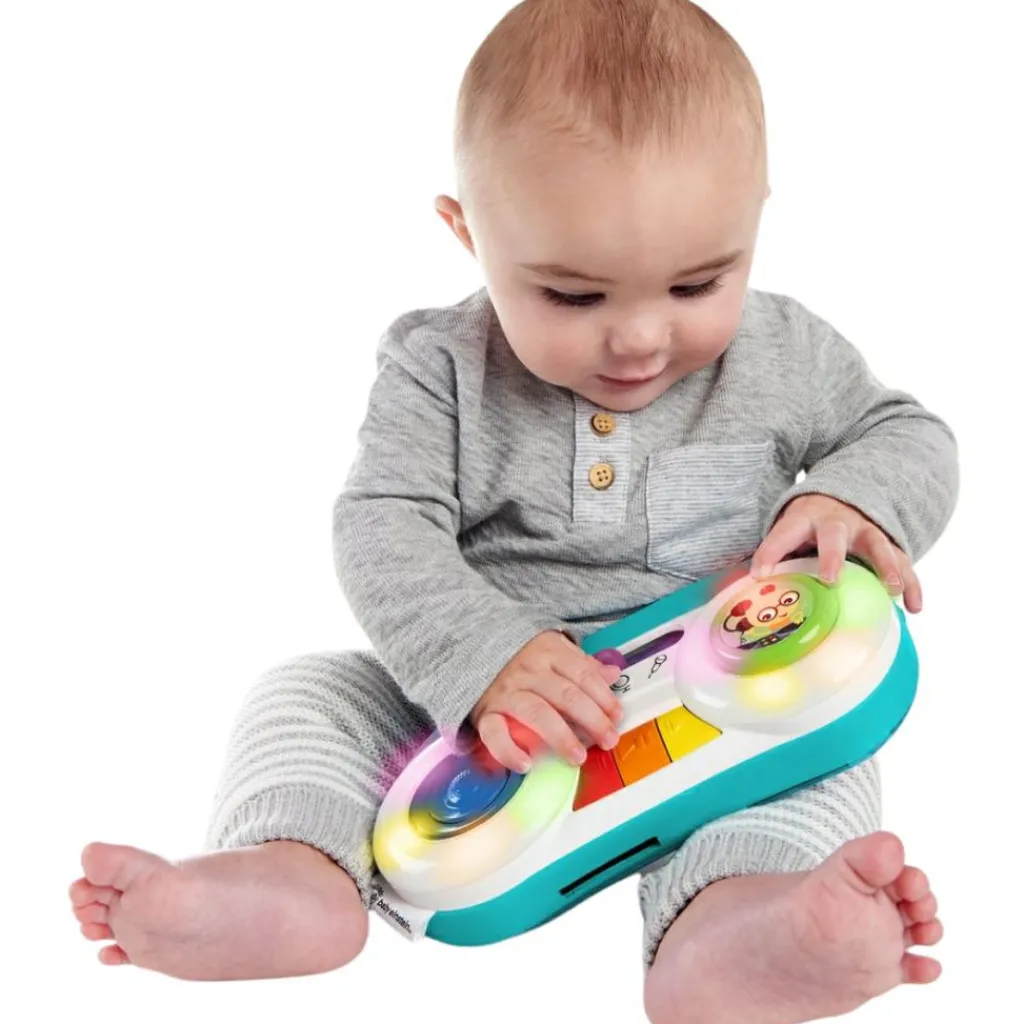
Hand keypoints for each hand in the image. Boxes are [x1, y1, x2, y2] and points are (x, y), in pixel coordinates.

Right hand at [469, 630, 624, 771]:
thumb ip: (582, 664)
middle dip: (592, 720)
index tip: (617, 716)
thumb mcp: (554, 651)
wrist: (471, 651)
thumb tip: (613, 674)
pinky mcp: (485, 712)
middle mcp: (527, 669)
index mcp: (548, 651)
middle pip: (566, 695)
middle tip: (608, 740)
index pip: (582, 674)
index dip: (603, 697)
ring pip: (537, 713)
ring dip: (561, 737)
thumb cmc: (522, 658)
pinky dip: (509, 751)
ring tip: (578, 757)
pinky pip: (495, 733)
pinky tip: (526, 765)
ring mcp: (506, 691)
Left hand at [750, 493, 922, 612]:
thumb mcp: (788, 531)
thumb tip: (748, 587)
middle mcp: (837, 522)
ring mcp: (866, 530)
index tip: (759, 574)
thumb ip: (774, 554)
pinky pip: (904, 562)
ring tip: (892, 590)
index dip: (770, 552)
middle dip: (832, 556)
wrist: (843, 495)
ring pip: (878, 545)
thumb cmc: (808, 525)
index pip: (784, 533)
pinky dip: (912, 584)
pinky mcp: (888, 544)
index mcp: (804, 518)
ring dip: (886, 567)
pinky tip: (914, 607)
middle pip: (834, 535)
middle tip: (830, 579)